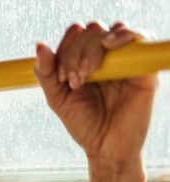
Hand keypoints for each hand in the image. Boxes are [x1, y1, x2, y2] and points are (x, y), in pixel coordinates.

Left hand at [35, 21, 156, 166]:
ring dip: (92, 48)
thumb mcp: (57, 98)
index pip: (78, 34)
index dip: (65, 47)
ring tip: (86, 74)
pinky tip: (108, 47)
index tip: (60, 76)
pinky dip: (122, 36)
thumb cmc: (84, 125)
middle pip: (93, 31)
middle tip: (74, 80)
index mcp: (88, 61)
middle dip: (76, 52)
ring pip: (113, 31)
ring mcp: (127, 62)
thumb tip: (40, 46)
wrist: (106, 150)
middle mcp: (109, 58)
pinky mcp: (144, 69)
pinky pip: (139, 37)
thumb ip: (46, 73)